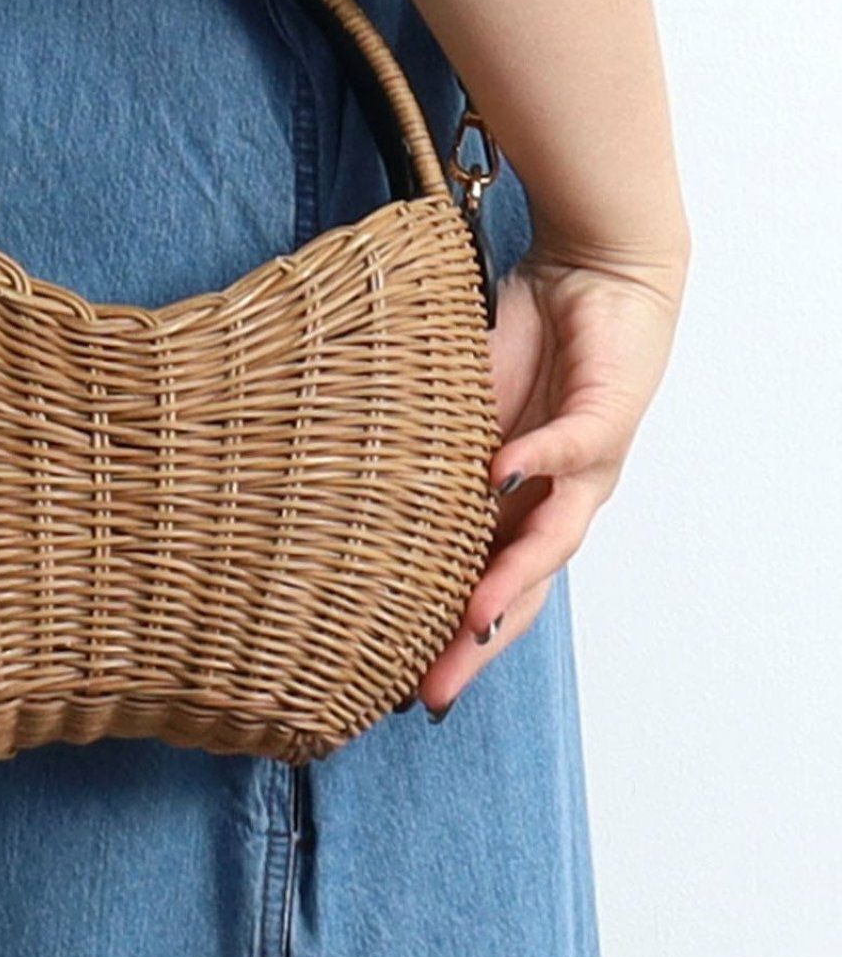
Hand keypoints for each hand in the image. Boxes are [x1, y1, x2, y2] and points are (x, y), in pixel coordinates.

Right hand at [408, 234, 688, 719]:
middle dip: (479, 642)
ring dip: (512, 579)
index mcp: (523, 503)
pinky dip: (535, 463)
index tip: (403, 686)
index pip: (488, 584)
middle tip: (434, 690)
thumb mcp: (460, 403)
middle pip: (525, 589)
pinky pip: (570, 448)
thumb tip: (351, 474)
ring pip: (553, 539)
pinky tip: (500, 477)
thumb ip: (429, 445)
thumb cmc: (529, 333)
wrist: (597, 267)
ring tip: (472, 616)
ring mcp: (586, 463)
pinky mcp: (606, 413)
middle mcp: (560, 496)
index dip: (452, 636)